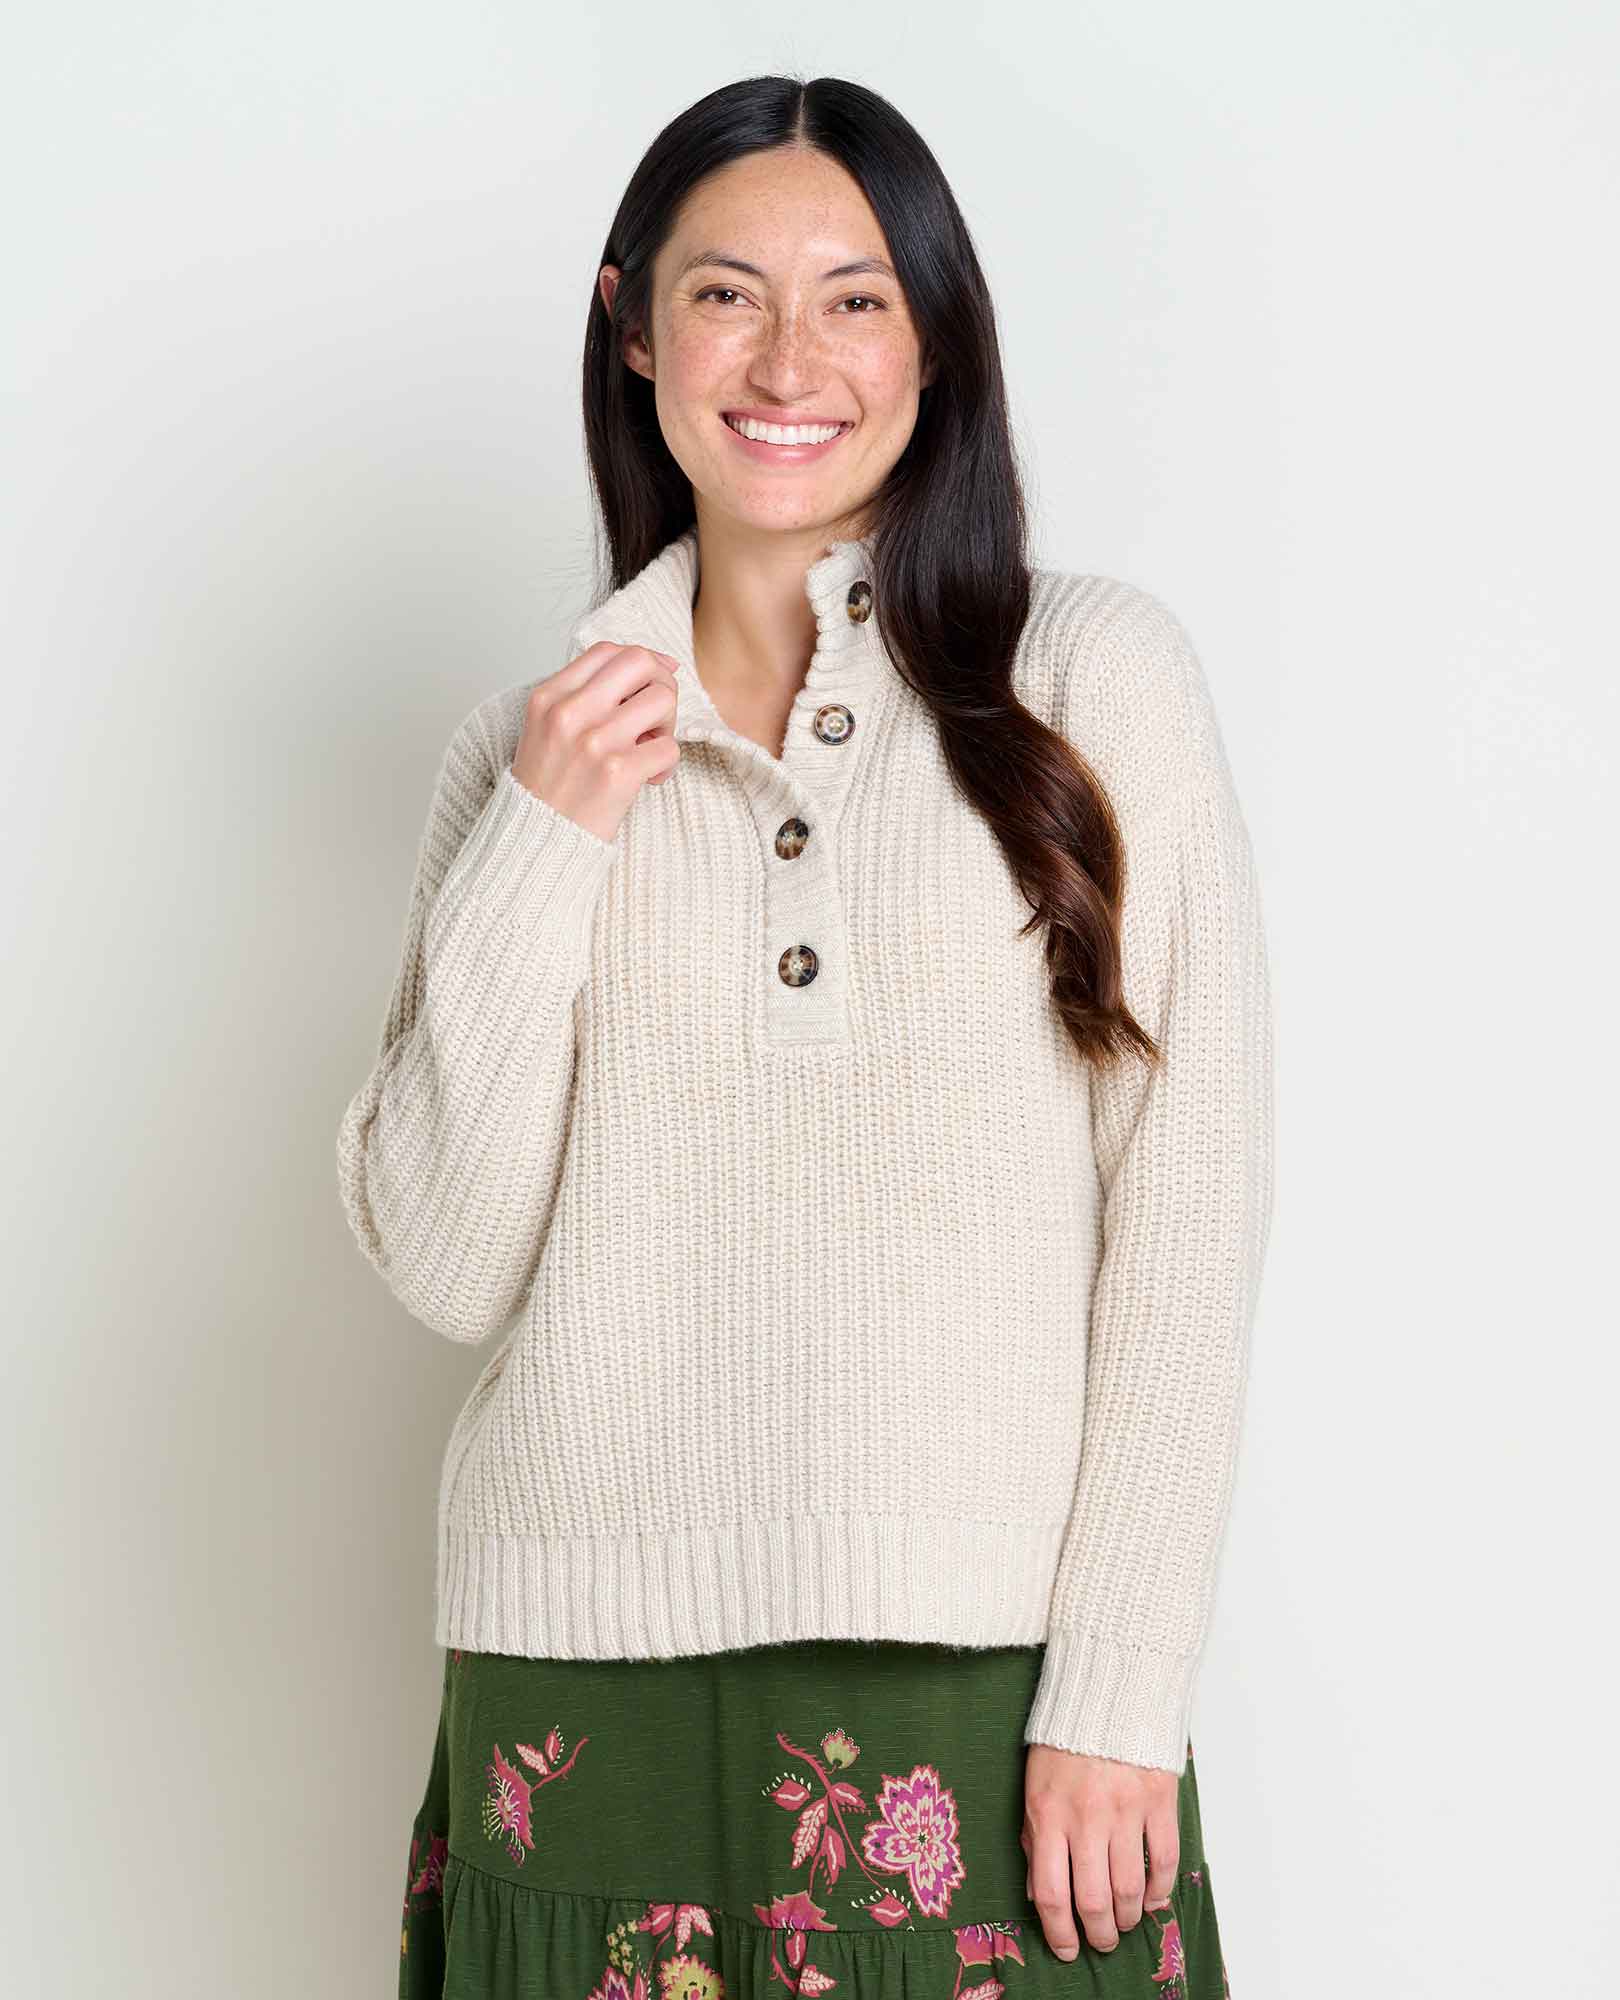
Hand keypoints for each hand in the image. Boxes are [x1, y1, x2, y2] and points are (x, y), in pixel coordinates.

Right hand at [512, 642, 681, 843]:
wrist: (534, 840)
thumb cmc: (549, 785)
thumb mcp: (548, 726)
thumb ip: (588, 693)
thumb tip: (660, 664)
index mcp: (549, 696)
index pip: (609, 650)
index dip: (642, 661)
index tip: (652, 681)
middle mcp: (570, 713)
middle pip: (641, 662)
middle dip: (661, 684)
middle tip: (655, 716)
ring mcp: (595, 741)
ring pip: (663, 700)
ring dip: (668, 725)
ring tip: (649, 748)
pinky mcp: (619, 773)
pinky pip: (670, 748)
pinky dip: (667, 765)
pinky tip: (648, 779)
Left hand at [1021, 1744, 1178, 1959]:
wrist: (1106, 1692)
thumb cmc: (1065, 1741)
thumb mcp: (1034, 1787)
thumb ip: (1034, 1839)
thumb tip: (1039, 1892)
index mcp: (1049, 1815)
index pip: (1051, 1893)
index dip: (1059, 1932)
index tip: (1067, 1948)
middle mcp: (1087, 1818)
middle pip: (1093, 1900)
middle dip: (1099, 1934)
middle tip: (1102, 1940)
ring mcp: (1126, 1811)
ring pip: (1130, 1889)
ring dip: (1128, 1918)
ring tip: (1125, 1922)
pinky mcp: (1159, 1801)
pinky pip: (1164, 1861)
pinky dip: (1160, 1890)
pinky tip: (1153, 1899)